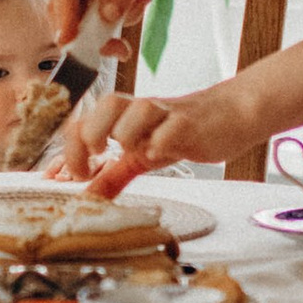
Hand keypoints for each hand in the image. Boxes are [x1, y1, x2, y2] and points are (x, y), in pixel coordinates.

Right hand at [47, 0, 181, 48]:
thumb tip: (107, 17)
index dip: (63, 17)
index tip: (67, 42)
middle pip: (66, 8)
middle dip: (92, 33)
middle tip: (121, 49)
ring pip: (83, 16)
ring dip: (112, 23)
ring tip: (142, 1)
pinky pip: (94, 14)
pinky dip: (117, 16)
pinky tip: (139, 0)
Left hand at [76, 76, 271, 193]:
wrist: (230, 115)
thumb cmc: (182, 133)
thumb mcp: (141, 157)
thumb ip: (113, 176)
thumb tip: (87, 198)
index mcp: (123, 117)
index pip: (86, 120)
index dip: (72, 146)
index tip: (75, 174)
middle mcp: (141, 111)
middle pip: (108, 104)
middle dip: (93, 132)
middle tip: (97, 154)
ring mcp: (166, 114)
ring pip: (139, 109)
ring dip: (127, 132)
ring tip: (130, 152)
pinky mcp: (190, 123)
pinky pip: (172, 127)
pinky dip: (161, 141)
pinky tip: (158, 154)